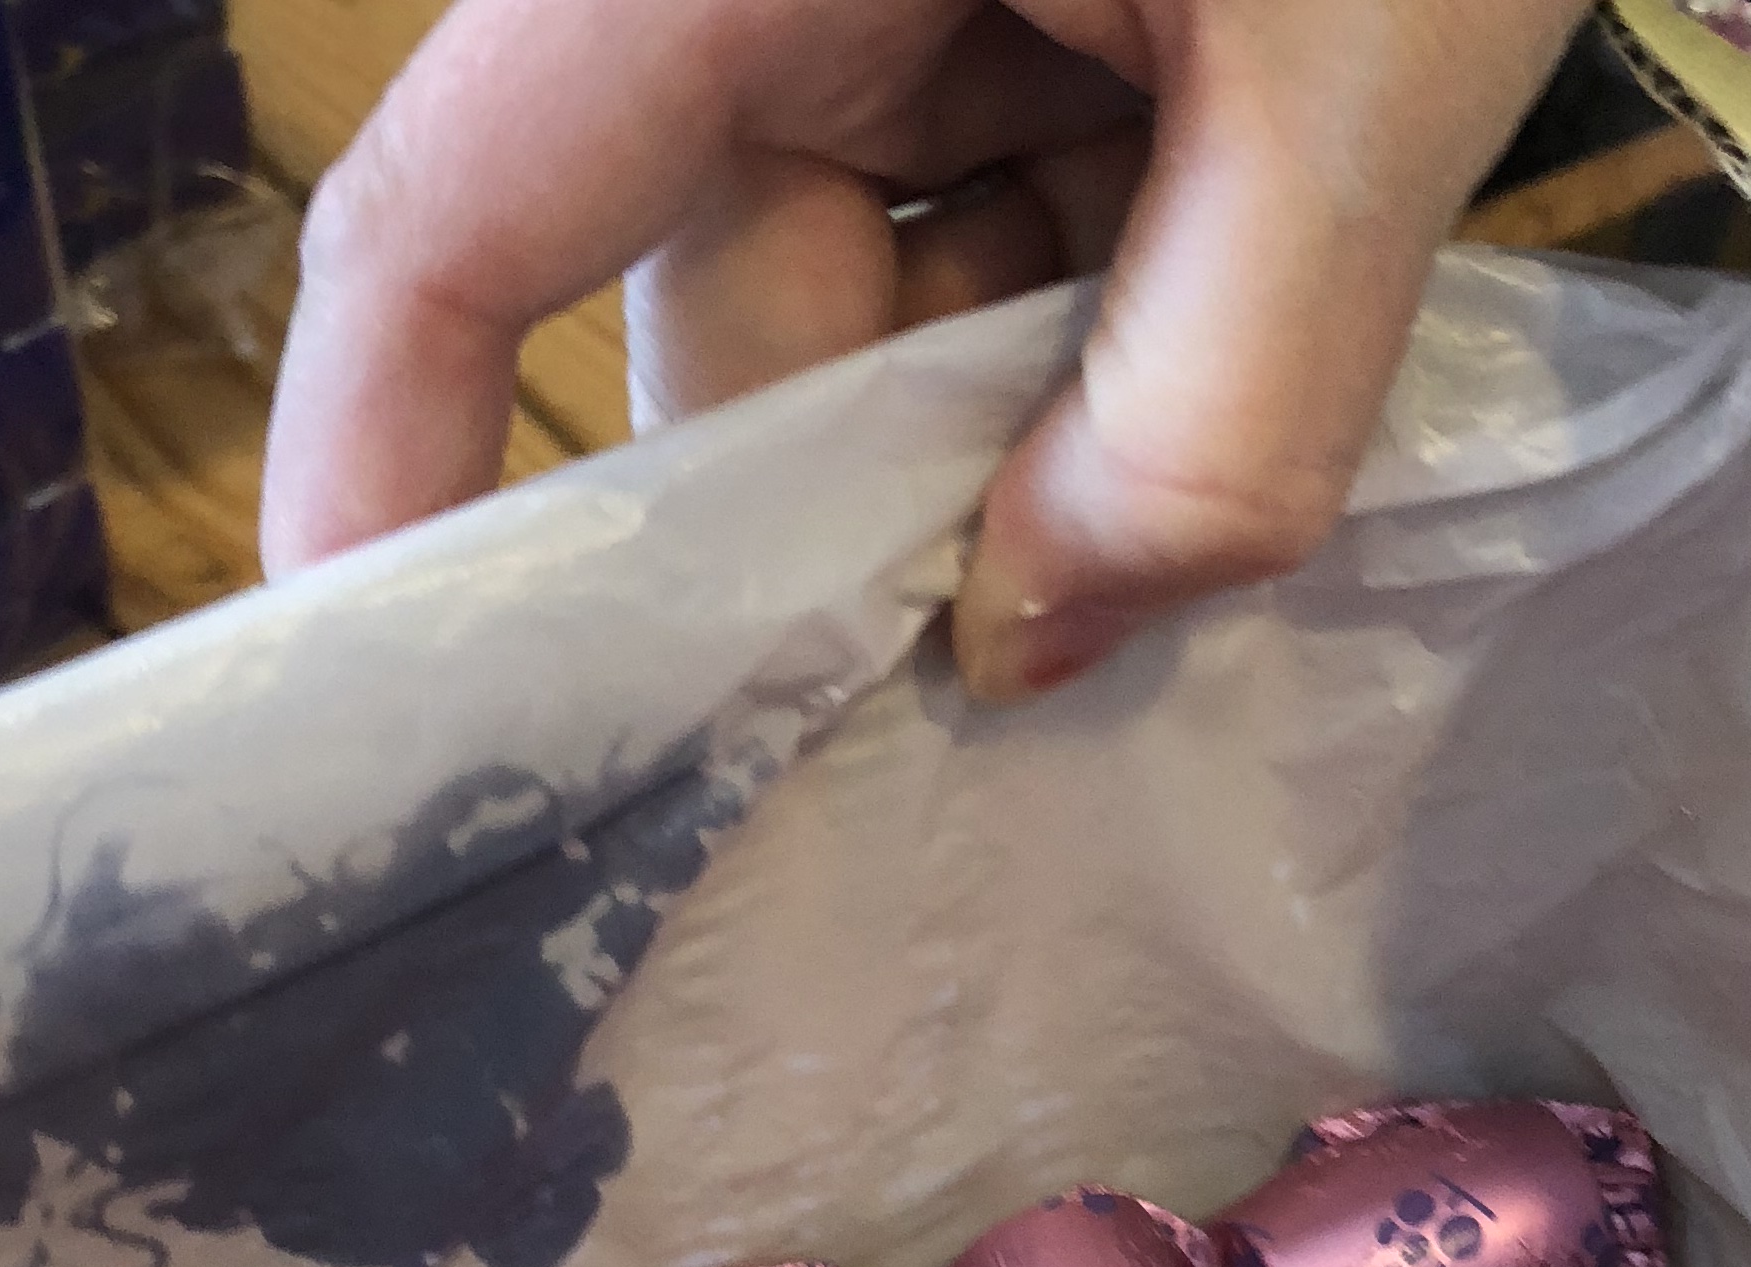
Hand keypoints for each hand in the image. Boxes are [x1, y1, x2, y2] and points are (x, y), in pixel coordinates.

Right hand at [263, 0, 1589, 697]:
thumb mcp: (1366, 72)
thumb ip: (1219, 405)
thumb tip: (1026, 652)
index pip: (456, 225)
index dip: (385, 468)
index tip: (390, 711)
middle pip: (727, 332)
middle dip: (890, 497)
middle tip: (1074, 601)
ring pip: (870, 319)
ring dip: (1036, 416)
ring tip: (1242, 363)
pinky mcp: (988, 5)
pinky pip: (977, 243)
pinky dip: (1096, 330)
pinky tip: (1239, 307)